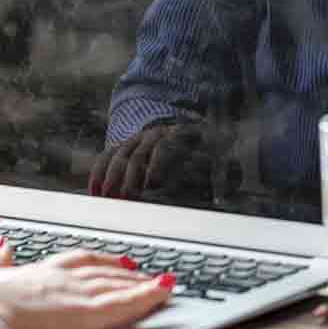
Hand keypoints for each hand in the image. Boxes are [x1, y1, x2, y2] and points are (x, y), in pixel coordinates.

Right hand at [0, 244, 173, 328]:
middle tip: (146, 271)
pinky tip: (165, 290)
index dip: (100, 260)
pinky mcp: (86, 313)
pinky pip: (125, 303)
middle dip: (126, 271)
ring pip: (118, 284)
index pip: (78, 260)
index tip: (115, 259)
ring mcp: (76, 292)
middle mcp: (62, 276)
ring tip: (162, 282)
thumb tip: (1, 244)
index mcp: (40, 270)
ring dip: (143, 282)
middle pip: (103, 270)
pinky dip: (148, 295)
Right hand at [87, 119, 231, 203]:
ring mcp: (136, 139)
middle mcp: (154, 135)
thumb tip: (232, 177)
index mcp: (178, 135)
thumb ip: (226, 168)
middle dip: (131, 178)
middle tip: (128, 199)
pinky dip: (99, 174)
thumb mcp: (219, 154)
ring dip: (113, 179)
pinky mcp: (122, 146)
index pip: (165, 148)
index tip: (153, 185)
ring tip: (109, 199)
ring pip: (120, 157)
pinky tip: (96, 192)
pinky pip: (105, 157)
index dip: (157, 166)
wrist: (183, 129)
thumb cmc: (204, 151)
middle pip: (139, 154)